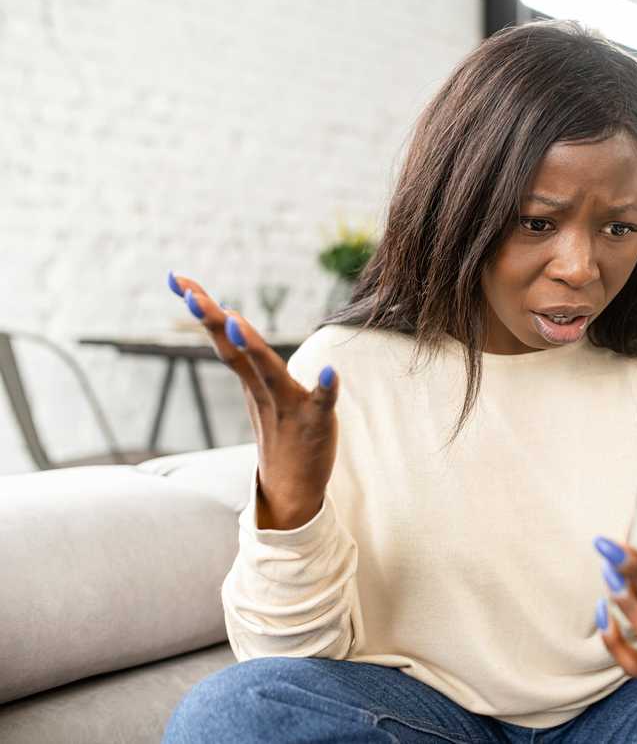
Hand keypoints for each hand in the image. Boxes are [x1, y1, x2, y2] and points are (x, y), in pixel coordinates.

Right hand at [167, 271, 338, 529]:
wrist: (293, 490)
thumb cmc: (280, 433)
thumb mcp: (260, 391)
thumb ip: (248, 357)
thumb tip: (228, 317)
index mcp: (253, 380)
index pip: (224, 337)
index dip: (203, 307)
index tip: (174, 276)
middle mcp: (266, 389)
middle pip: (237, 351)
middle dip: (213, 321)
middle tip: (188, 295)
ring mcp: (290, 406)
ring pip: (269, 373)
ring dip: (253, 348)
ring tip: (234, 322)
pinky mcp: (317, 423)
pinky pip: (322, 402)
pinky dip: (325, 387)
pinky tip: (331, 370)